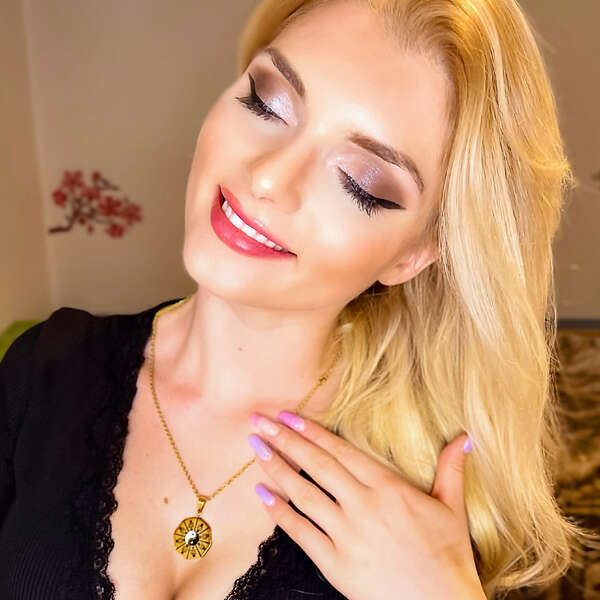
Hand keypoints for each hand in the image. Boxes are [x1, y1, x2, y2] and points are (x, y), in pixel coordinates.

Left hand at [247, 410, 484, 599]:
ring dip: (277, 469)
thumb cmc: (448, 558)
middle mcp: (363, 505)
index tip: (289, 416)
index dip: (312, 431)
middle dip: (285, 440)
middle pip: (317, 465)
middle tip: (260, 422)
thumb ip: (451, 469)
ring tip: (256, 449)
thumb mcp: (452, 509)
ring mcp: (347, 534)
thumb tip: (465, 438)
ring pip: (304, 494)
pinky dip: (279, 512)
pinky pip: (301, 533)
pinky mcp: (336, 564)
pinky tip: (262, 494)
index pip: (341, 451)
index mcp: (388, 488)